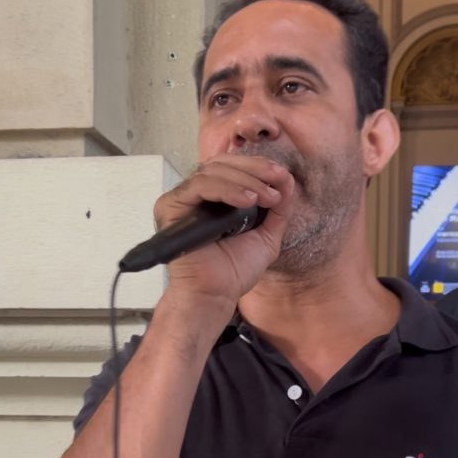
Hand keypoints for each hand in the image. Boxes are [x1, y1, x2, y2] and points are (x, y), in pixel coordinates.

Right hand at [154, 155, 294, 308]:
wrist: (217, 294)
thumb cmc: (235, 270)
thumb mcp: (267, 235)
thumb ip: (279, 209)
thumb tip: (287, 178)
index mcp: (216, 197)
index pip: (233, 167)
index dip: (258, 166)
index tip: (282, 177)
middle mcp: (197, 195)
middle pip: (223, 163)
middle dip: (255, 168)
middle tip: (277, 180)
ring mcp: (183, 199)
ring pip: (213, 171)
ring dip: (245, 179)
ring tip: (265, 197)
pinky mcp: (171, 206)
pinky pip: (199, 186)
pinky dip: (226, 189)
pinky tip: (247, 201)